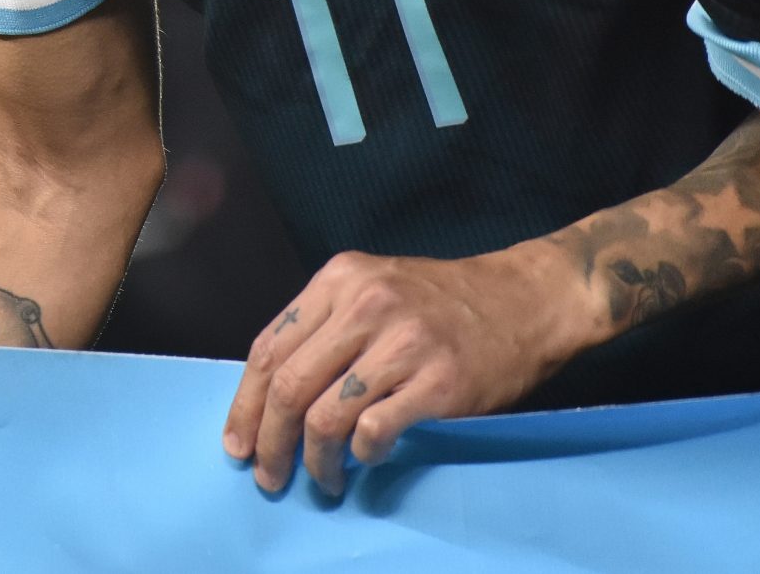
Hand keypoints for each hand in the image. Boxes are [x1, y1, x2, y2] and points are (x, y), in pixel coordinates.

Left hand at [221, 247, 582, 495]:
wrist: (522, 300)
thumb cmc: (439, 302)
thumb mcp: (371, 286)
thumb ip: (324, 326)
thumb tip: (271, 394)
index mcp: (338, 279)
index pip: (268, 348)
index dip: (245, 404)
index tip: (237, 442)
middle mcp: (366, 305)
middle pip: (290, 386)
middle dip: (270, 441)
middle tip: (269, 475)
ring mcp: (404, 344)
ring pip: (326, 415)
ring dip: (314, 461)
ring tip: (321, 480)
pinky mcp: (439, 382)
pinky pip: (375, 430)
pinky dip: (362, 454)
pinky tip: (366, 460)